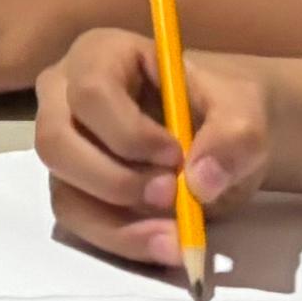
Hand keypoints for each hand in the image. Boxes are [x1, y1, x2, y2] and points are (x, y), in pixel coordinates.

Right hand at [40, 27, 269, 267]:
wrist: (225, 141)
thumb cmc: (224, 110)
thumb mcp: (245, 113)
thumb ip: (234, 137)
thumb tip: (200, 181)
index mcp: (101, 54)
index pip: (90, 92)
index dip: (129, 132)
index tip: (177, 155)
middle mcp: (64, 96)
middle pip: (56, 143)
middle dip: (116, 181)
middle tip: (172, 197)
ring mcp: (64, 147)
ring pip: (64, 192)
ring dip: (120, 223)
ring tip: (177, 234)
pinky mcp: (72, 188)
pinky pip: (79, 223)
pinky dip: (122, 240)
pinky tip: (165, 245)